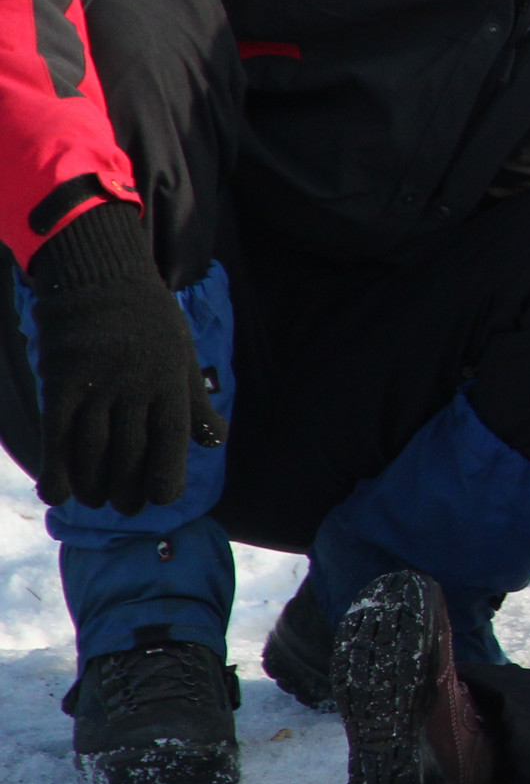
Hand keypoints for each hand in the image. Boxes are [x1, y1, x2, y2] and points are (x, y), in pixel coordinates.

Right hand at [27, 204, 224, 513]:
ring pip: (93, 449)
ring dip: (94, 485)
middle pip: (130, 452)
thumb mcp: (184, 355)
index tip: (161, 499)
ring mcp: (97, 383)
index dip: (166, 476)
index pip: (172, 440)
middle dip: (127, 488)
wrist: (99, 277)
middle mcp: (136, 384)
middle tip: (125, 506)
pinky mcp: (61, 381)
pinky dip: (57, 468)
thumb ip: (196, 402)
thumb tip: (217, 442)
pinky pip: (58, 433)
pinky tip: (60, 493)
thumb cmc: (148, 321)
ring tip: (97, 502)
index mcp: (171, 379)